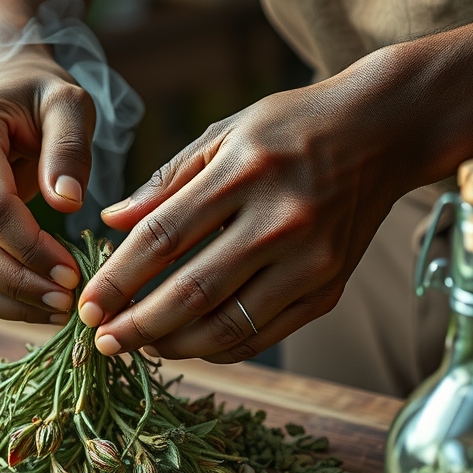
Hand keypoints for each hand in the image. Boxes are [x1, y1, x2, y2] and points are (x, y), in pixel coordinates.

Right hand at [0, 47, 96, 322]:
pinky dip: (1, 298)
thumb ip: (69, 148)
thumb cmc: (39, 94)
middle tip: (69, 301)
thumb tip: (67, 204)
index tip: (74, 271)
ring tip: (59, 310)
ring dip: (10, 301)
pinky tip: (40, 304)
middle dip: (20, 284)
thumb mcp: (69, 102)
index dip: (31, 248)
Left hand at [78, 74, 411, 362]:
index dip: (119, 278)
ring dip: (174, 345)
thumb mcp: (227, 131)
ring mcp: (310, 261)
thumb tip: (109, 222)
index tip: (87, 305)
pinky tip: (189, 343)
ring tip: (140, 345)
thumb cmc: (294, 126)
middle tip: (102, 341)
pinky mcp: (330, 290)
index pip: (164, 238)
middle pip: (192, 292)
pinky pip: (262, 334)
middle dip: (137, 325)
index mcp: (244, 173)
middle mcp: (281, 221)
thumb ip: (167, 180)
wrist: (385, 131)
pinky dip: (219, 347)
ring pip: (228, 325)